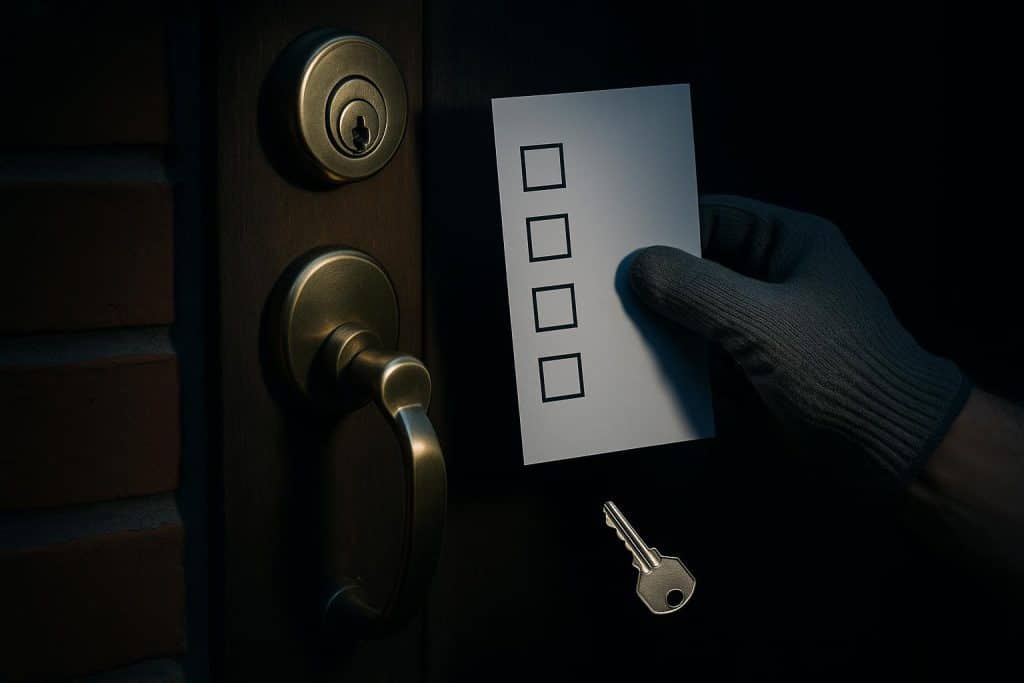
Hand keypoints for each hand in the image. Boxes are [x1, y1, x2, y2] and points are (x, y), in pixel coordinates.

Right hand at [630, 195, 970, 484]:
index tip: (619, 252)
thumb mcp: (759, 321)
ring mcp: (768, 328)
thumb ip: (694, 290)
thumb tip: (638, 268)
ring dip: (669, 331)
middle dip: (662, 287)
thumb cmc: (835, 367)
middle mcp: (777, 278)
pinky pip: (709, 358)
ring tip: (620, 338)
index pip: (714, 218)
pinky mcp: (760, 371)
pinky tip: (649, 376)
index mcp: (791, 243)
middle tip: (608, 297)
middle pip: (702, 269)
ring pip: (701, 317)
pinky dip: (685, 367)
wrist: (891, 448)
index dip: (667, 231)